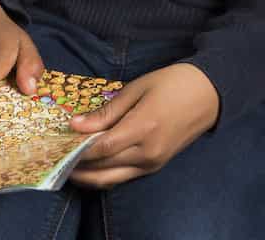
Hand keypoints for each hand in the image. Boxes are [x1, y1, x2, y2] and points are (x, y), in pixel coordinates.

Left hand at [68, 62, 218, 187]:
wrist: (209, 94)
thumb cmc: (173, 84)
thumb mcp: (137, 89)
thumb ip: (106, 112)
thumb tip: (76, 125)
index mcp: (143, 128)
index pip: (101, 148)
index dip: (76, 148)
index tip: (58, 140)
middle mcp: (147, 153)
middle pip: (103, 169)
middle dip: (76, 166)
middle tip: (55, 156)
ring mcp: (153, 163)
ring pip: (112, 179)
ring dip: (88, 175)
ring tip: (68, 163)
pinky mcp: (156, 166)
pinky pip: (124, 176)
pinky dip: (104, 174)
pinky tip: (91, 164)